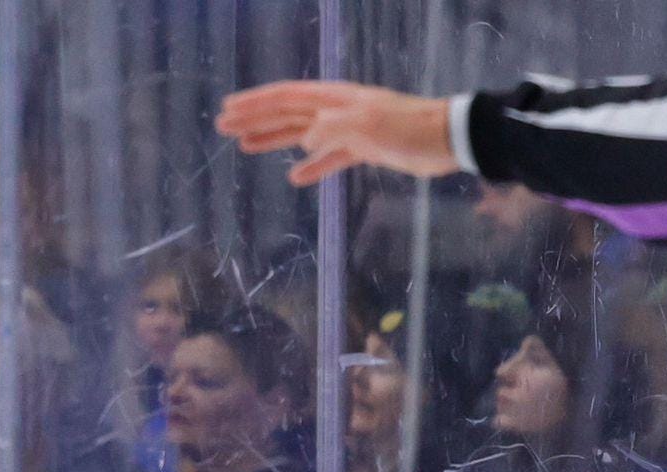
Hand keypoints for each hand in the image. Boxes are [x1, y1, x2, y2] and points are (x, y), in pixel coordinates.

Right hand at [217, 81, 457, 186]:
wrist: (444, 139)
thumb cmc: (407, 128)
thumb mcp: (366, 125)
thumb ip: (332, 128)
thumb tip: (304, 138)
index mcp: (334, 99)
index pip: (286, 98)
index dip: (255, 104)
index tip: (227, 111)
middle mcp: (337, 111)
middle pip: (287, 113)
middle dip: (255, 120)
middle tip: (223, 128)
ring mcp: (349, 130)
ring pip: (302, 134)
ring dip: (274, 140)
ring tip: (246, 148)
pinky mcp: (363, 149)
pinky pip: (328, 158)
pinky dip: (311, 167)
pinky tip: (296, 177)